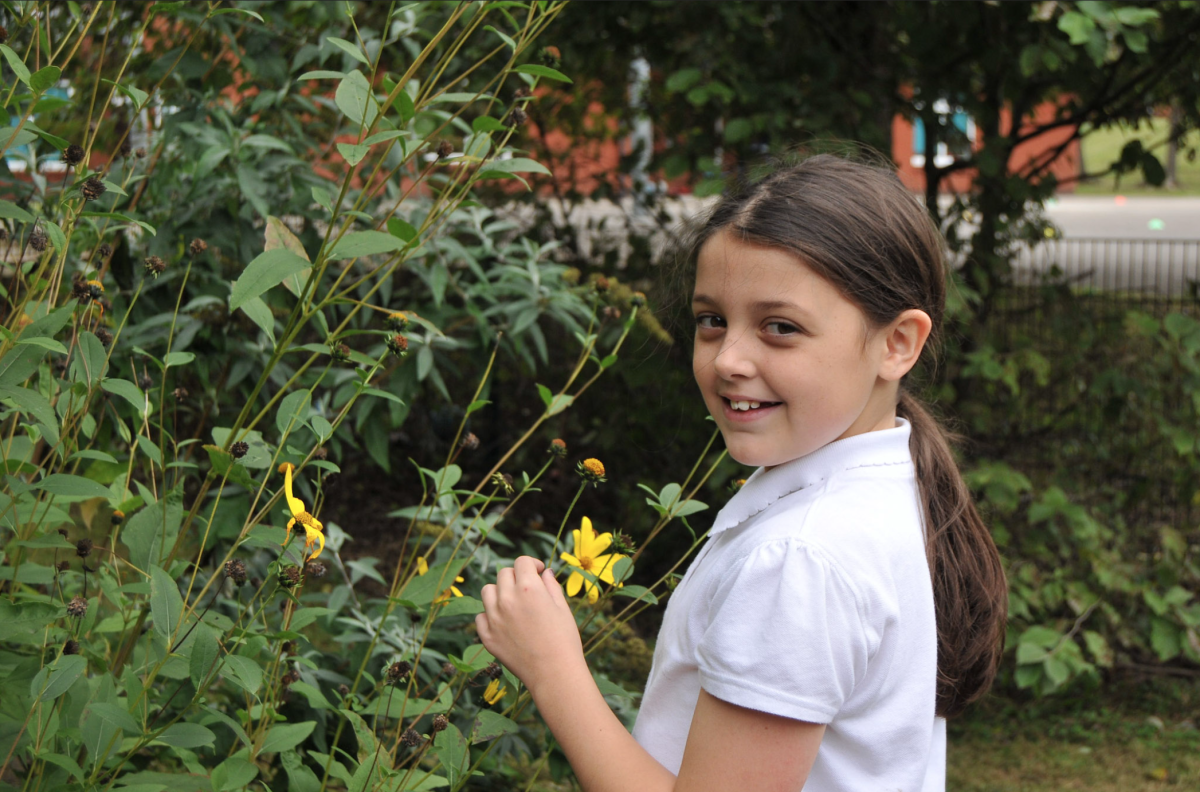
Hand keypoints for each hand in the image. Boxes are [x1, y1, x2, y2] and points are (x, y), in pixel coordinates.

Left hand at [476, 556, 585, 691]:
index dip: (531, 564)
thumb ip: (551, 585)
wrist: (554, 673)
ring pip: (488, 591)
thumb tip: (544, 572)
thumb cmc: (564, 640)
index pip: (522, 562)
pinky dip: (490, 615)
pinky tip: (504, 622)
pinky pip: (481, 616)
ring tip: (512, 603)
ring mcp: (494, 618)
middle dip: (516, 576)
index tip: (537, 571)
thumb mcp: (562, 608)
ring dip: (499, 592)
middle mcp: (507, 599)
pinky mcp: (487, 637)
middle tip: (527, 589)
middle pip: (504, 574)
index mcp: (529, 588)